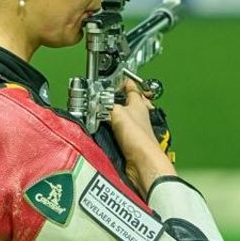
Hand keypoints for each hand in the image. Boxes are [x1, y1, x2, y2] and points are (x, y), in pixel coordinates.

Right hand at [108, 79, 175, 195]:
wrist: (142, 163)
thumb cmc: (139, 138)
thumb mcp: (117, 113)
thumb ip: (106, 105)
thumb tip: (97, 103)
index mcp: (139, 103)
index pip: (132, 87)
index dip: (123, 81)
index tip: (116, 77)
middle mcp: (138, 116)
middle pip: (127, 103)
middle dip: (117, 99)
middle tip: (107, 96)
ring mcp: (134, 130)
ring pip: (122, 117)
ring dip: (112, 116)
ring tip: (102, 112)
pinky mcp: (129, 143)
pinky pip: (118, 132)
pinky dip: (111, 130)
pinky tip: (105, 131)